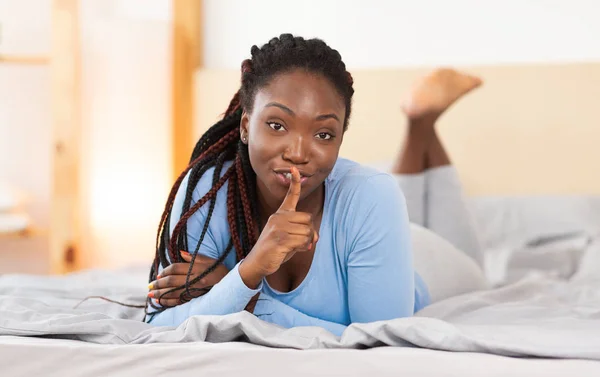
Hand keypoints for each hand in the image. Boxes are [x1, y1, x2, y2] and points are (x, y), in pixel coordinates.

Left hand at [148, 251, 228, 306]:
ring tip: (151, 295)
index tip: (159, 274)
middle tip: (149, 286)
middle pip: (171, 281)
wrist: (234, 284)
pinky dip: (169, 302)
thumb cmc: (221, 271)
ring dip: (160, 294)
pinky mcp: (196, 299)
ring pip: (173, 293)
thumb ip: (194, 257)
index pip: (176, 268)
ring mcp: (195, 291)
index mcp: (196, 269)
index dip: (165, 271)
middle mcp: (194, 280)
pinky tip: (161, 302)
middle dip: (158, 284)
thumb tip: (180, 253)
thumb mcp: (210, 260)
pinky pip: (180, 302)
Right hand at [239, 167, 318, 287]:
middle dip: (309, 232)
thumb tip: (315, 237)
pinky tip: (291, 250)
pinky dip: (301, 248)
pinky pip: (302, 241)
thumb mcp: (289, 238)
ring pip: (307, 231)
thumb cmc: (275, 249)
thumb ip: (302, 234)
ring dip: (305, 242)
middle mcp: (278, 218)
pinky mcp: (279, 239)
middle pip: (307, 218)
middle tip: (302, 242)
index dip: (294, 182)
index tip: (294, 169)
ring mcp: (278, 228)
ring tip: (295, 247)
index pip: (290, 196)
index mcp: (280, 214)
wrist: (258, 262)